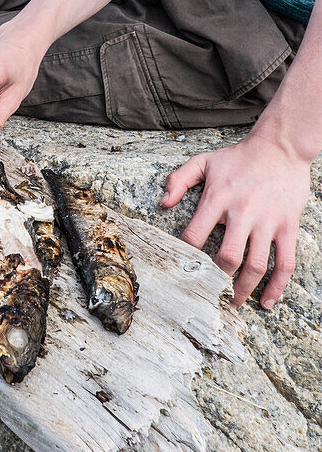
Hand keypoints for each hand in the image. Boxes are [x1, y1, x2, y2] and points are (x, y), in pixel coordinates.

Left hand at [161, 133, 310, 308]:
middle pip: (228, 257)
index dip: (186, 256)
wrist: (280, 147)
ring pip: (256, 266)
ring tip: (234, 304)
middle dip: (217, 281)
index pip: (195, 235)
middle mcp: (242, 212)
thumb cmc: (239, 157)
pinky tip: (267, 302)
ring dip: (244, 290)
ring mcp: (267, 222)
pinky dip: (277, 287)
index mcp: (218, 198)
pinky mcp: (287, 227)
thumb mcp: (204, 160)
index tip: (182, 271)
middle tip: (209, 295)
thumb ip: (179, 179)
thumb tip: (163, 203)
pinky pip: (285, 263)